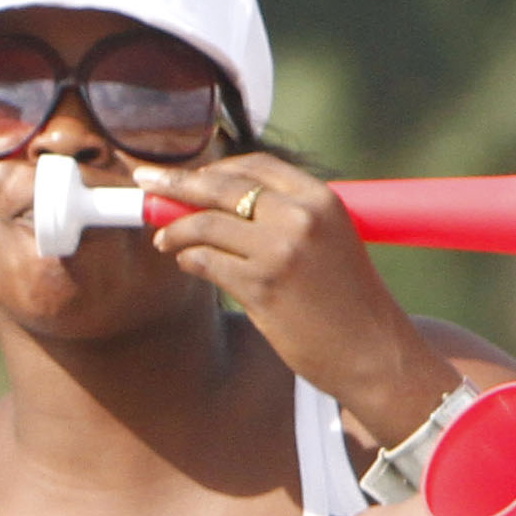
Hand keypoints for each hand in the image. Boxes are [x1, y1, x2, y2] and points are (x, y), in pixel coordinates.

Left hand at [134, 153, 456, 432]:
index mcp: (322, 199)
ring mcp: (281, 251)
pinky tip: (186, 263)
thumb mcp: (327, 240)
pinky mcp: (262, 286)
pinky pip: (205, 262)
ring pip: (204, 224)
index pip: (255, 166)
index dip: (213, 168)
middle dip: (176, 183)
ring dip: (174, 230)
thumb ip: (283, 215)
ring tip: (163, 240)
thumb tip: (214, 199)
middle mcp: (302, 218)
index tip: (184, 174)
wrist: (371, 349)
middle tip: (145, 182)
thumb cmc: (345, 298)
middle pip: (221, 188)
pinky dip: (188, 260)